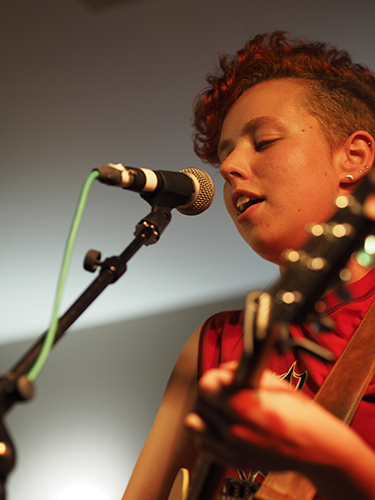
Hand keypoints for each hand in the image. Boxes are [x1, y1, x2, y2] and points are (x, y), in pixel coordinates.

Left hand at [184, 361, 349, 474]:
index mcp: (244, 405)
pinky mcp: (233, 462)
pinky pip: (202, 444)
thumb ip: (244, 374)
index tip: (220, 378)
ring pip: (194, 424)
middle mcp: (234, 429)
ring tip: (220, 410)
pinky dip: (207, 434)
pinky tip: (222, 427)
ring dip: (204, 414)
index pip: (205, 385)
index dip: (213, 378)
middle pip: (200, 403)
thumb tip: (222, 370)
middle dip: (210, 394)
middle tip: (223, 392)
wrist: (315, 447)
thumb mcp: (274, 383)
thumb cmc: (299, 414)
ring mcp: (232, 449)